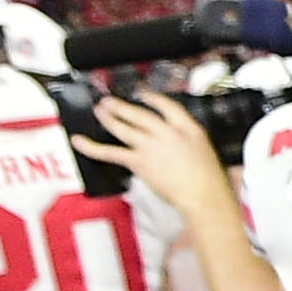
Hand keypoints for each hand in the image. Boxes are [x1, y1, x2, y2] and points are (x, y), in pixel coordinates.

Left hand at [86, 90, 244, 237]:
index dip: (152, 98)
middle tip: (110, 101)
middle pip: (140, 113)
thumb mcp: (207, 151)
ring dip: (109, 117)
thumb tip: (177, 143)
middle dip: (123, 106)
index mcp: (189, 128)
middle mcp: (168, 132)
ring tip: (100, 111)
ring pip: (124, 127)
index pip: (167, 106)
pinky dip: (91, 147)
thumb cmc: (211, 181)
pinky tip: (79, 141)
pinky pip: (111, 152)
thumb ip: (189, 142)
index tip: (143, 94)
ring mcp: (151, 145)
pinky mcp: (138, 161)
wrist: (204, 196)